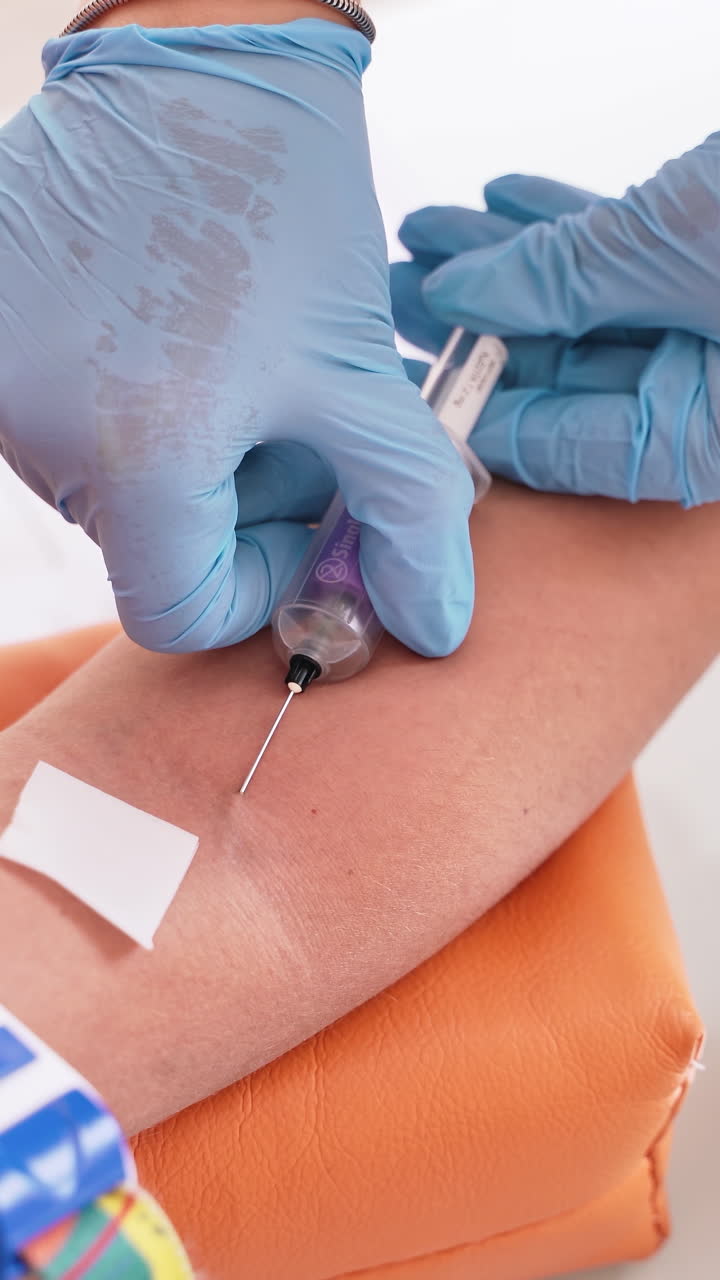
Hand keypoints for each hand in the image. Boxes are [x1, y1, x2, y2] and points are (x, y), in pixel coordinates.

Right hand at [0, 22, 473, 655]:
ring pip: (116, 487)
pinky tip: (184, 334)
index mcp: (136, 458)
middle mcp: (42, 435)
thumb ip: (402, 512)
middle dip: (241, 504)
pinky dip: (137, 406)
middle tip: (297, 418)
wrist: (195, 56)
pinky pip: (70, 421)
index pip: (182, 614)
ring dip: (192, 452)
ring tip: (242, 361)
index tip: (309, 520)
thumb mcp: (357, 373)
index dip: (259, 584)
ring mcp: (4, 384)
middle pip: (154, 546)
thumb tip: (432, 623)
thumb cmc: (280, 208)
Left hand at [391, 137, 719, 504]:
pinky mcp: (716, 270)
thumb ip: (564, 281)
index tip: (392, 382)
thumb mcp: (668, 255)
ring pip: (586, 310)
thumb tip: (457, 291)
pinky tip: (502, 200)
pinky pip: (628, 263)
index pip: (553, 443)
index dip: (465, 412)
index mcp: (699, 435)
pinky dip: (568, 227)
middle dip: (473, 321)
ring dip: (508, 263)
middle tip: (391, 292)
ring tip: (427, 230)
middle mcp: (702, 398)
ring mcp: (709, 336)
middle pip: (561, 375)